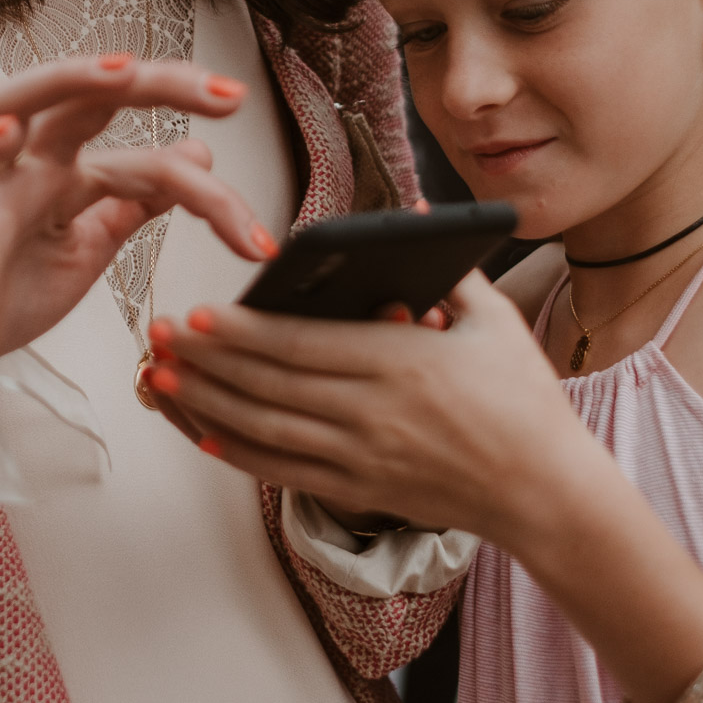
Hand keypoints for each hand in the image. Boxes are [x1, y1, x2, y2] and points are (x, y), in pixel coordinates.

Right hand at [0, 54, 276, 398]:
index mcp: (67, 172)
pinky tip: (6, 135)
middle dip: (157, 86)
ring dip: (64, 81)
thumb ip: (138, 201)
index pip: (142, 152)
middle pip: (85, 99)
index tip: (261, 217)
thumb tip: (199, 151)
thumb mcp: (91, 245)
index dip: (202, 170)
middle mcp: (28, 163)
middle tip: (227, 97)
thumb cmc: (11, 292)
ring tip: (122, 73)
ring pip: (9, 103)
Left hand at [150, 270, 582, 540]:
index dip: (244, 333)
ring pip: (265, 430)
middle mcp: (372, 415)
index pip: (303, 346)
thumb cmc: (524, 402)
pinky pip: (284, 473)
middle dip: (206, 362)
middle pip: (270, 386)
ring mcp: (362, 459)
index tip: (199, 315)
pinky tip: (203, 433)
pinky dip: (239, 453)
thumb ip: (449, 267)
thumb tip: (419, 211)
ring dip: (207, 405)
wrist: (545, 492)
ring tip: (162, 379)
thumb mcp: (495, 320)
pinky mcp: (359, 491)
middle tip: (158, 337)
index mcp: (402, 363)